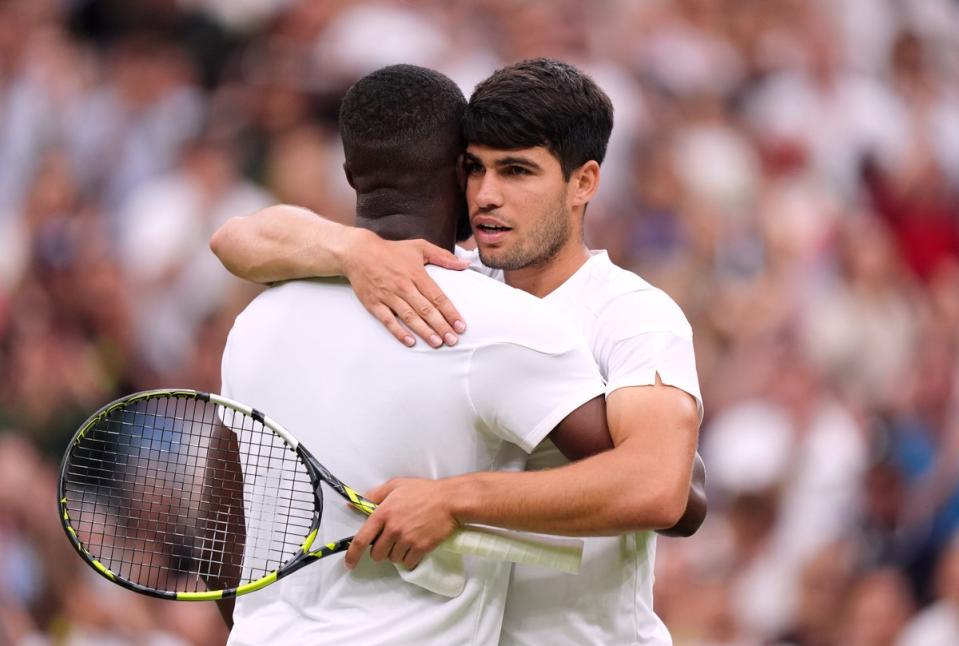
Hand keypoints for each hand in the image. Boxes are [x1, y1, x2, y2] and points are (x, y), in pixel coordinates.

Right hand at [343, 231, 468, 347]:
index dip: (450, 312)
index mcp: (416, 274)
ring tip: (437, 343)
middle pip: (426, 310)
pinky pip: (388, 320)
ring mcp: (388, 296)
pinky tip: (410, 342)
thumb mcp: (420, 247)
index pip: (437, 297)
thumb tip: (464, 264)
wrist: (358, 252)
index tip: (460, 326)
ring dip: (424, 331)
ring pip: (409, 317)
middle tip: (453, 340)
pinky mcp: (374, 304)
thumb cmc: (391, 250)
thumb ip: (443, 256)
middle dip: (441, 326)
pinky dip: (399, 332)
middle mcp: (403, 286)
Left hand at [344, 478, 458, 569]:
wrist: (449, 500)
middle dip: (381, 550)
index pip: (362, 538)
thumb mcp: (396, 485)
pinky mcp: (421, 547)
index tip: (349, 563)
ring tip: (406, 540)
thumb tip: (353, 504)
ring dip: (396, 553)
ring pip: (393, 559)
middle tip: (390, 540)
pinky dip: (409, 559)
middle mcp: (393, 528)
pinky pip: (408, 563)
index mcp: (383, 513)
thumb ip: (373, 495)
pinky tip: (415, 548)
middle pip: (377, 553)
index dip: (352, 554)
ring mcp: (407, 539)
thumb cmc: (423, 491)